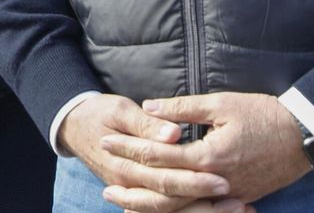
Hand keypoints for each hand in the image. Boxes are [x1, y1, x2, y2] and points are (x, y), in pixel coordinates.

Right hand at [58, 94, 233, 212]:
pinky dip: (193, 211)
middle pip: (171, 202)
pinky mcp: (140, 194)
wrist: (75, 126)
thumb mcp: (119, 110)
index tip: (223, 178)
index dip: (194, 180)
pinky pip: (167, 211)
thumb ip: (147, 124)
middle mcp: (129, 187)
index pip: (164, 179)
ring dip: (204, 212)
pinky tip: (222, 209)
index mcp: (124, 166)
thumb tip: (173, 134)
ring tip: (238, 208)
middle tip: (236, 197)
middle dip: (205, 202)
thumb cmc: (99, 114)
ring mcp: (133, 194)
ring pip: (170, 212)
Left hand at [98, 93, 310, 207]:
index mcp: (208, 156)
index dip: (129, 148)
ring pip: (182, 207)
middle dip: (132, 186)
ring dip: (151, 207)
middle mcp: (215, 181)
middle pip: (164, 190)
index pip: (158, 155)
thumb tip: (148, 108)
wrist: (306, 136)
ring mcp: (227, 194)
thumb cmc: (264, 115)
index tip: (105, 140)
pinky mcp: (237, 199)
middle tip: (104, 187)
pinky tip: (161, 209)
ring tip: (125, 205)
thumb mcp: (222, 104)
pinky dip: (179, 211)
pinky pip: (202, 210)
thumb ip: (182, 109)